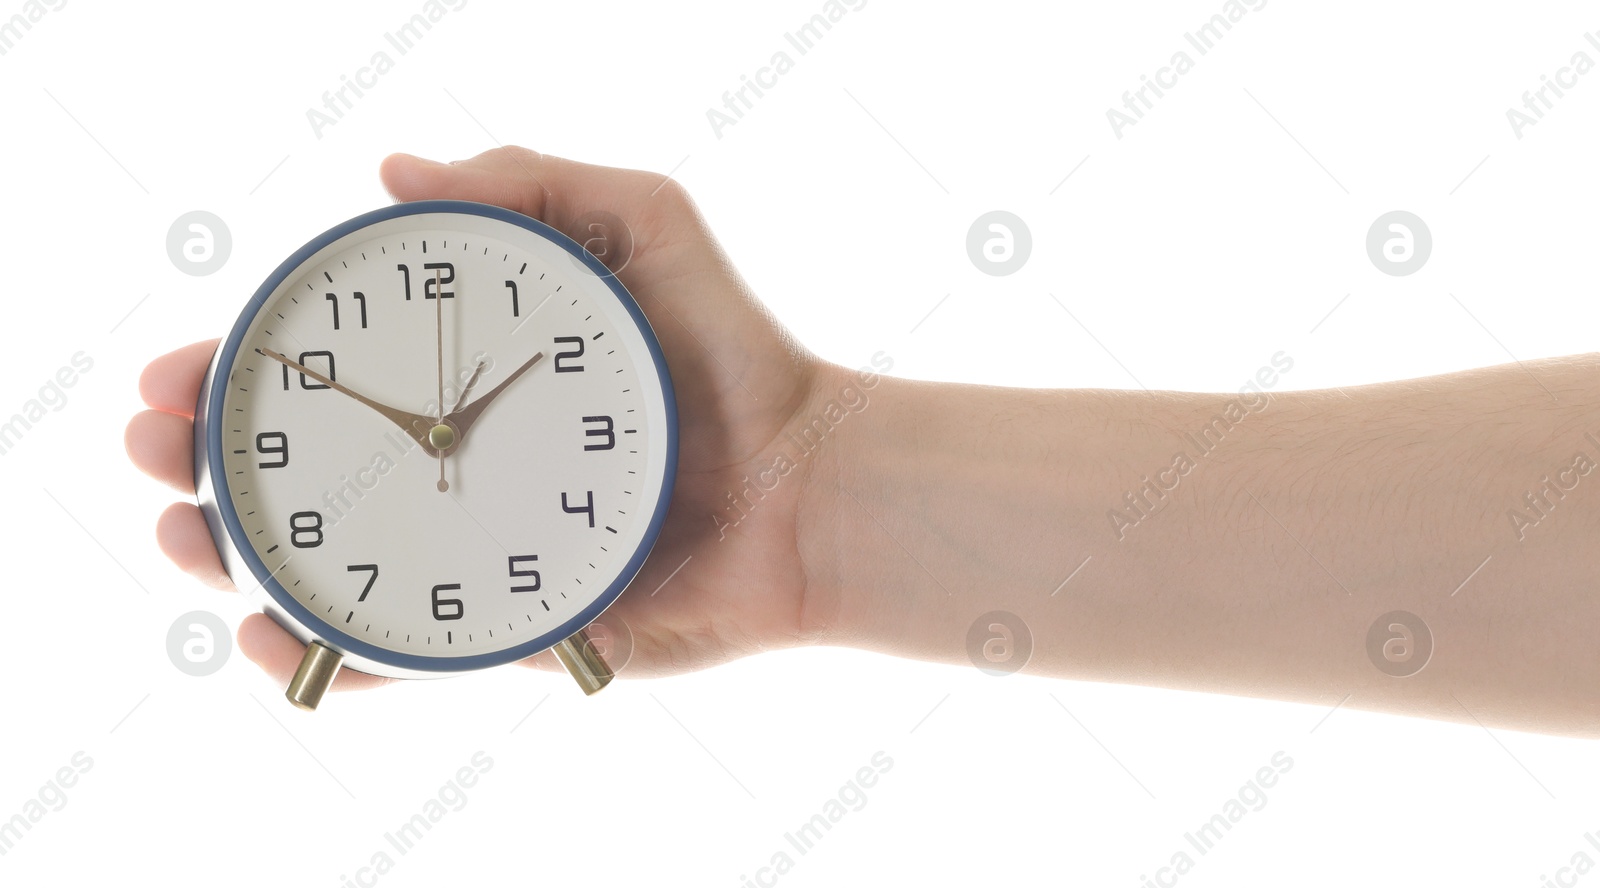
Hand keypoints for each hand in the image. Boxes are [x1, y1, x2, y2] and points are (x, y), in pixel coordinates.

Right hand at [125, 147, 841, 692]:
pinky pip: (403, 655)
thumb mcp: (644, 225)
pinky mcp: (513, 628)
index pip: (326, 375)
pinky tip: (268, 633)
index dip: (239, 373)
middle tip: (159, 447)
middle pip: (302, 468)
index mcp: (469, 378)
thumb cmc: (734, 353)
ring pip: (327, 563)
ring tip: (184, 535)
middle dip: (206, 460)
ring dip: (233, 557)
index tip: (179, 370)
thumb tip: (393, 172)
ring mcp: (477, 550)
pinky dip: (325, 656)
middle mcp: (458, 464)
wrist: (807, 482)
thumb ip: (533, 183)